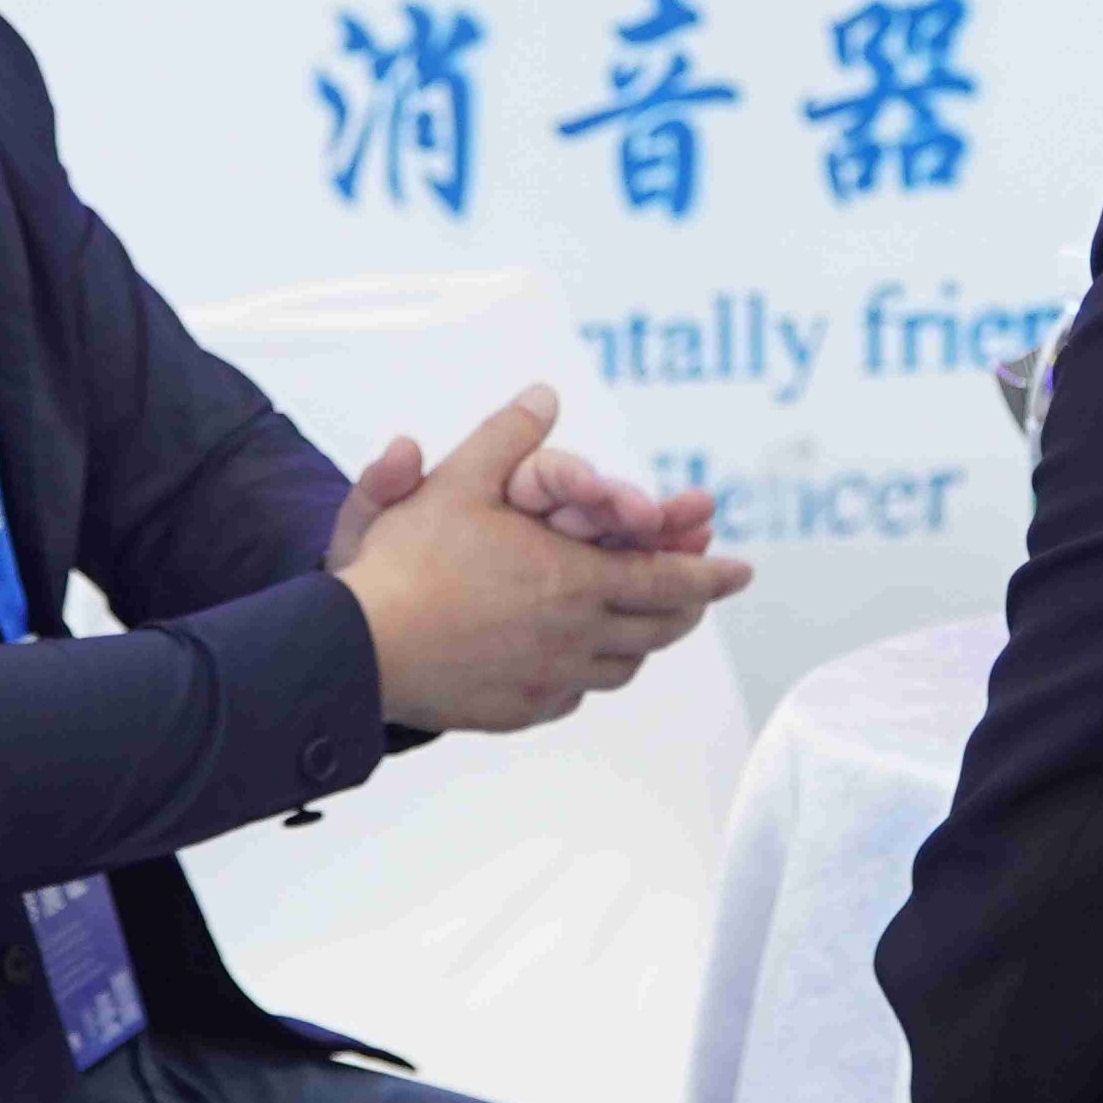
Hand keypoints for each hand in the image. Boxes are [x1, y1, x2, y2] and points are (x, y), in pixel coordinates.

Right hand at [325, 386, 754, 730]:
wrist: (361, 651)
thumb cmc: (408, 562)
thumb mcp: (457, 480)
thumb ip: (508, 435)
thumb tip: (545, 393)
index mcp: (576, 578)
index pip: (668, 579)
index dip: (711, 574)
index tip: (742, 571)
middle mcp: (577, 635)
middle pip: (658, 628)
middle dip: (689, 608)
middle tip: (702, 595)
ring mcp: (552, 679)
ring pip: (622, 666)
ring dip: (642, 642)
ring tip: (646, 626)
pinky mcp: (522, 710)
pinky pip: (576, 693)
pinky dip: (591, 672)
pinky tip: (581, 660)